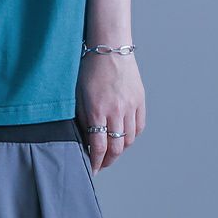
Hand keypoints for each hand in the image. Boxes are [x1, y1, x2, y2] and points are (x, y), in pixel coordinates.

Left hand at [75, 51, 144, 174]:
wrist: (110, 48)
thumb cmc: (89, 68)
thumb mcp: (78, 94)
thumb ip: (82, 118)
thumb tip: (85, 139)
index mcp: (97, 109)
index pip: (99, 146)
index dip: (96, 162)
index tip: (93, 169)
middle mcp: (116, 111)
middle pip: (116, 148)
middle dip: (108, 161)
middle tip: (101, 165)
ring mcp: (130, 106)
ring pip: (128, 140)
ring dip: (120, 150)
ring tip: (111, 152)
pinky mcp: (140, 101)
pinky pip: (138, 127)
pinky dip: (131, 136)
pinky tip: (123, 138)